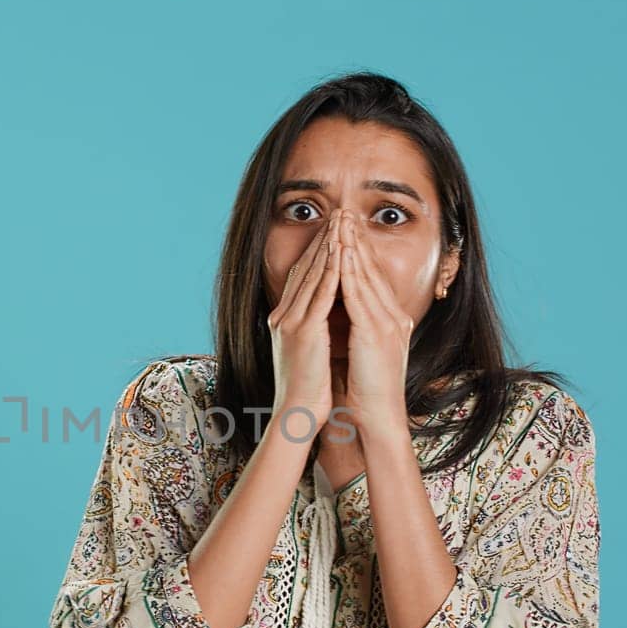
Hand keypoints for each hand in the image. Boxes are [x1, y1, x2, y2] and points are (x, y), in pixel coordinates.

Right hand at [268, 209, 342, 442]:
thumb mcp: (307, 353)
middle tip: (338, 212)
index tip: (333, 229)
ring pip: (312, 274)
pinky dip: (332, 270)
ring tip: (342, 220)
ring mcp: (291, 322)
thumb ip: (313, 330)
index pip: (302, 276)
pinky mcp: (304, 331)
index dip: (317, 250)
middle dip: (323, 238)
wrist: (297, 416)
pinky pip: (321, 293)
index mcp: (284, 320)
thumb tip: (325, 318)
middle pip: (305, 267)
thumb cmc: (306, 392)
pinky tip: (342, 251)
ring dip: (329, 245)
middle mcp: (283, 316)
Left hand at [336, 212, 411, 434]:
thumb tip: (340, 312)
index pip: (373, 277)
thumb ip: (355, 328)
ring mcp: (388, 324)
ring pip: (367, 276)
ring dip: (353, 247)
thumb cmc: (365, 391)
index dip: (360, 250)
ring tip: (341, 221)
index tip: (346, 226)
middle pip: (373, 269)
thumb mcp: (361, 351)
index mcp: (391, 321)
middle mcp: (394, 317)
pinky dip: (350, 273)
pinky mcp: (376, 333)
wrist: (377, 419)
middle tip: (345, 210)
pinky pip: (360, 296)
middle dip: (357, 238)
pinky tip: (341, 254)